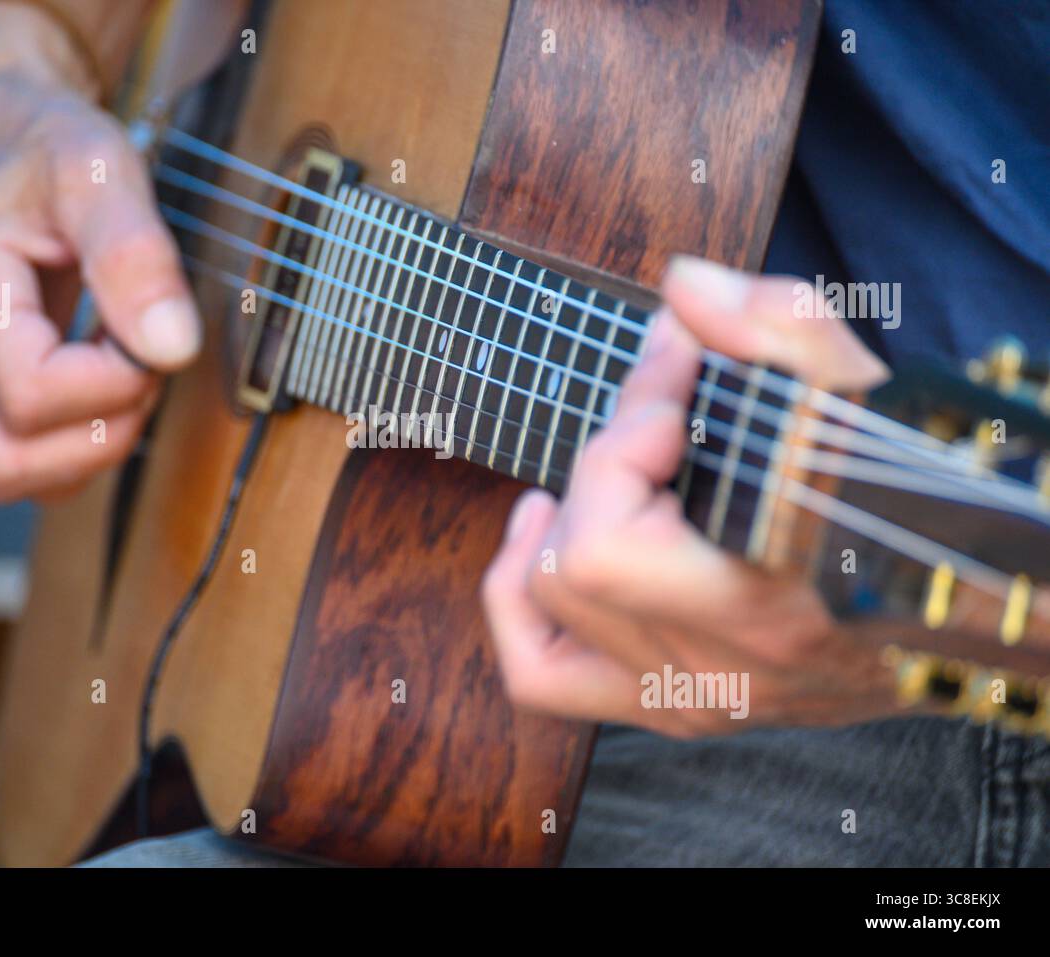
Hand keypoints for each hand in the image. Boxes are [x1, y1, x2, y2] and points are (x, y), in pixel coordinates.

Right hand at [0, 4, 198, 501]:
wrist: (1, 124)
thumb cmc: (46, 140)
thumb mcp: (101, 170)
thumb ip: (136, 256)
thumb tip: (174, 348)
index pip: (30, 398)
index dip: (112, 385)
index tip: (151, 334)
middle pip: (3, 464)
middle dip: (99, 434)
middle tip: (141, 365)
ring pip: (7, 474)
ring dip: (87, 446)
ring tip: (124, 368)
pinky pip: (18, 453)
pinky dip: (73, 439)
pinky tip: (103, 377)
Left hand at [481, 255, 900, 735]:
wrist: (964, 611)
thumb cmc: (918, 505)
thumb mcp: (863, 397)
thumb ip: (778, 329)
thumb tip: (681, 288)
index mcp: (773, 602)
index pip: (610, 534)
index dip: (627, 427)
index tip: (675, 368)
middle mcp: (724, 667)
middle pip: (571, 563)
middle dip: (603, 464)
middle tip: (657, 417)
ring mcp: (694, 698)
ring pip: (548, 610)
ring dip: (556, 526)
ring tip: (599, 475)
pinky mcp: (674, 709)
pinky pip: (543, 675)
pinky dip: (519, 604)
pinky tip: (539, 539)